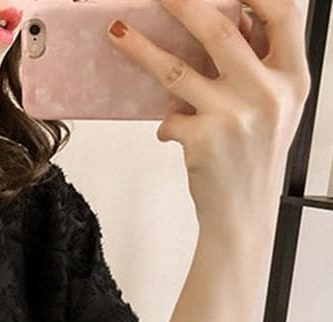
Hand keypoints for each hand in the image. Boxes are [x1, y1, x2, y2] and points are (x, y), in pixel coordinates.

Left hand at [107, 0, 311, 227]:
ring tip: (117, 31)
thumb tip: (231, 20)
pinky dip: (167, 124)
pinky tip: (173, 132)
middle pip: (219, 31)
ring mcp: (233, 116)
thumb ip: (258, 67)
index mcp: (292, 78)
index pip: (283, 14)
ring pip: (176, 70)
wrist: (243, 213)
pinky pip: (169, 119)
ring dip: (141, 49)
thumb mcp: (273, 108)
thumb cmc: (254, 158)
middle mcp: (266, 93)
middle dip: (182, 3)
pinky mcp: (202, 140)